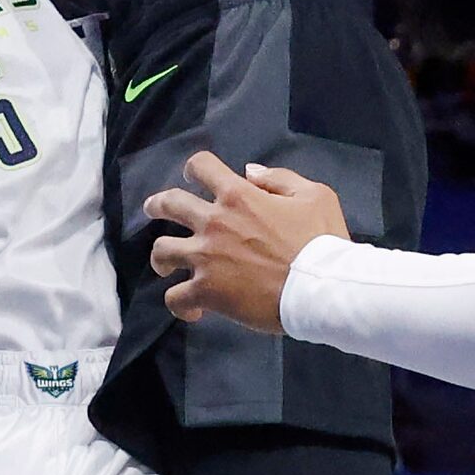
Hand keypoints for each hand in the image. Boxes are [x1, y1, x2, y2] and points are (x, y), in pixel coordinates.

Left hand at [144, 152, 350, 332]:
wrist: (320, 288)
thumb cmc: (321, 241)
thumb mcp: (313, 195)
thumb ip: (279, 179)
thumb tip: (248, 172)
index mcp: (237, 195)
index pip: (201, 166)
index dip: (194, 168)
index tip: (191, 176)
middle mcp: (214, 222)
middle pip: (170, 204)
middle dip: (157, 204)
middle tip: (153, 209)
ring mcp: (206, 257)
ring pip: (162, 250)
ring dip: (160, 256)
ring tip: (164, 265)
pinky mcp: (207, 291)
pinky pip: (176, 298)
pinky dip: (180, 303)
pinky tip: (192, 308)